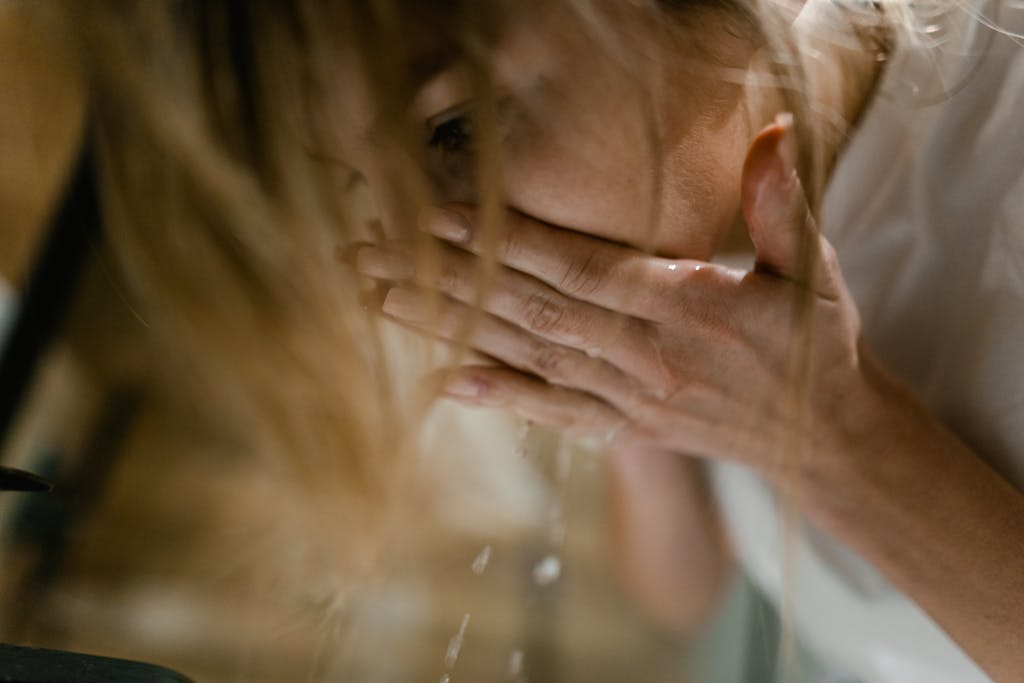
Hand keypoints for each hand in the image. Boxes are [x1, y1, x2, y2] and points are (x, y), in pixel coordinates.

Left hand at [350, 115, 868, 483]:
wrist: (824, 439)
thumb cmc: (813, 341)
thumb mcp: (813, 268)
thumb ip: (783, 204)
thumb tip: (778, 132)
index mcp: (686, 305)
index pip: (576, 266)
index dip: (503, 239)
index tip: (434, 212)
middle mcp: (647, 356)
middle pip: (531, 309)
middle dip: (447, 275)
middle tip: (370, 249)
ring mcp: (631, 398)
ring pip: (528, 356)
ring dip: (451, 327)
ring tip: (382, 299)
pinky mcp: (627, 428)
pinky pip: (553, 411)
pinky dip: (498, 395)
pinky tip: (443, 381)